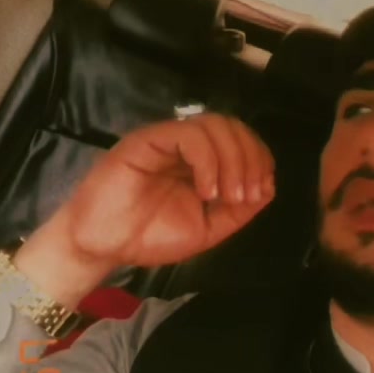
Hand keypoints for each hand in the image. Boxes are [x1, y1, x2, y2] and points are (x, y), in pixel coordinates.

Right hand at [15, 115, 275, 304]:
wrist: (104, 247)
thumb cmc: (150, 237)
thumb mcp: (207, 229)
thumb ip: (238, 211)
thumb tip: (269, 187)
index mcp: (202, 161)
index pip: (241, 140)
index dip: (259, 159)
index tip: (260, 192)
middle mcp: (186, 144)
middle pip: (232, 127)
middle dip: (250, 159)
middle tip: (246, 195)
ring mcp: (167, 139)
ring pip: (214, 125)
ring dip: (232, 160)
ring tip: (226, 196)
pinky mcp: (147, 139)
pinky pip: (188, 135)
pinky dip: (208, 161)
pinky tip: (206, 190)